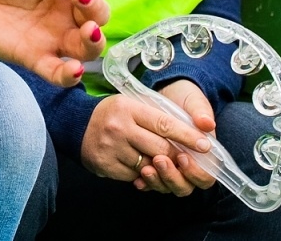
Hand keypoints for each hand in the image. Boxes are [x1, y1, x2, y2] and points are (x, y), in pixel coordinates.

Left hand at [0, 0, 111, 86]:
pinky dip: (69, 75)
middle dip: (94, 4)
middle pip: (98, 13)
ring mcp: (55, 37)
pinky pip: (58, 72)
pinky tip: (73, 69)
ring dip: (94, 39)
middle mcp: (68, 12)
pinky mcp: (37, 58)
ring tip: (89, 30)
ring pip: (88, 45)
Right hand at [80, 82, 216, 195]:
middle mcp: (119, 128)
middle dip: (177, 156)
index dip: (187, 136)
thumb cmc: (112, 113)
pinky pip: (135, 176)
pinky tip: (143, 166)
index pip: (164, 124)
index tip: (205, 144)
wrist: (75, 124)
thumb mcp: (132, 104)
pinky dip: (143, 174)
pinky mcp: (106, 165)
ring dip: (160, 167)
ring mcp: (111, 148)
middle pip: (160, 149)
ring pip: (149, 166)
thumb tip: (192, 131)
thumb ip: (157, 116)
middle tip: (186, 158)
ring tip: (163, 162)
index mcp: (129, 108)